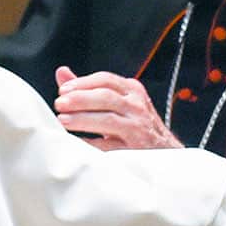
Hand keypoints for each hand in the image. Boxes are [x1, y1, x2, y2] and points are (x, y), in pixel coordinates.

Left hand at [53, 66, 183, 150]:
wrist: (165, 152)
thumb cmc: (136, 124)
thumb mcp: (117, 101)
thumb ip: (89, 89)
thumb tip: (62, 73)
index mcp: (132, 90)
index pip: (105, 79)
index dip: (82, 83)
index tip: (63, 90)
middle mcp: (137, 106)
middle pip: (106, 96)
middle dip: (79, 99)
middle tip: (60, 104)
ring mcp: (138, 127)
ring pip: (108, 119)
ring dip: (82, 119)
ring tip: (63, 120)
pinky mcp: (136, 148)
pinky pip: (110, 145)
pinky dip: (92, 142)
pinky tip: (77, 142)